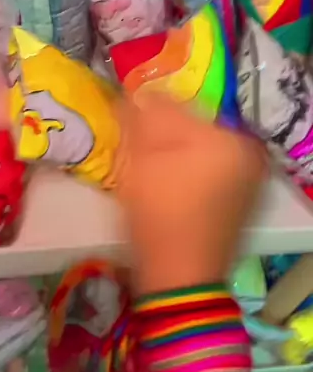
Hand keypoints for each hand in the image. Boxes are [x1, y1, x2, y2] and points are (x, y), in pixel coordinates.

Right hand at [119, 95, 266, 293]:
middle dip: (161, 132)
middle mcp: (247, 152)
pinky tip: (166, 185)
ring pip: (199, 148)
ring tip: (146, 167)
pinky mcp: (241, 198)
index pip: (177, 107)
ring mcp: (249, 177)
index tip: (123, 122)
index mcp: (229, 138)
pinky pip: (209, 168)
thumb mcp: (142, 159)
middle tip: (133, 145)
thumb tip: (134, 93)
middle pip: (191, 127)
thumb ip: (141, 117)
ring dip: (173, 149)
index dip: (144, 112)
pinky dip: (187, 169)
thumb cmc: (160, 215)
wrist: (180, 278)